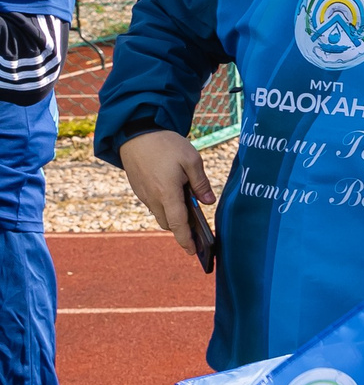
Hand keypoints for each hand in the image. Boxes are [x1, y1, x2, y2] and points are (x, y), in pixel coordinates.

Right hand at [120, 130, 211, 258]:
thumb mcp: (191, 160)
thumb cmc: (166, 145)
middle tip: (198, 231)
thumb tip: (208, 203)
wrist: (135, 133)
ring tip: (190, 213)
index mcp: (167, 193)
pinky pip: (153, 204)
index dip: (186, 239)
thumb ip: (200, 183)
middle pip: (169, 223)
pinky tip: (176, 197)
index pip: (178, 224)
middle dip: (182, 229)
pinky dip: (165, 206)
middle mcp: (153, 198)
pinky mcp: (139, 188)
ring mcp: (143, 194)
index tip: (193, 251)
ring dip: (173, 216)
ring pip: (160, 214)